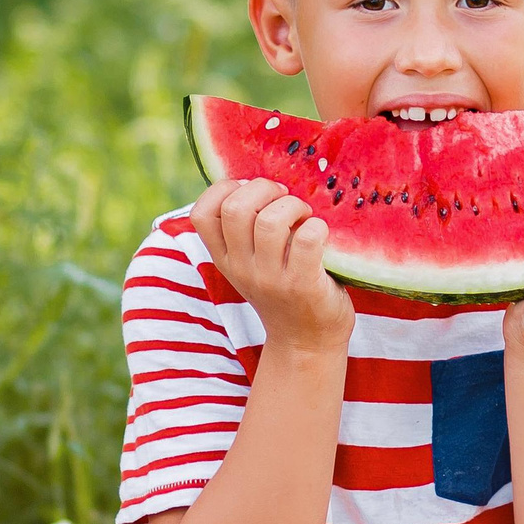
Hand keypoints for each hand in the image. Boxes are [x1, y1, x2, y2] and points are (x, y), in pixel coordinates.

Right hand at [190, 178, 354, 355]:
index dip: (224, 189)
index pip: (201, 214)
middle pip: (236, 209)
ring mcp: (271, 278)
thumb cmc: (284, 291)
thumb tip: (259, 180)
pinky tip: (321, 234)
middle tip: (284, 198)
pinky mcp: (303, 285)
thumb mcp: (252, 265)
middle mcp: (242, 268)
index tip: (250, 192)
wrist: (306, 343)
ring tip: (304, 217)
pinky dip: (318, 227)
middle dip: (264, 188)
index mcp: (224, 258)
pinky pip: (307, 239)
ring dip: (293, 207)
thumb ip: (245, 232)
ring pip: (271, 221)